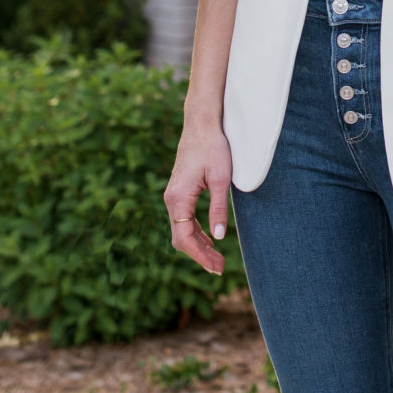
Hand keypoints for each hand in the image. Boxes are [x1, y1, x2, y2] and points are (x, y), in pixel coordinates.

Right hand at [165, 114, 233, 274]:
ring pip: (182, 230)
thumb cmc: (213, 148)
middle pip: (181, 238)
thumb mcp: (221, 179)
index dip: (200, 256)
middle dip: (200, 255)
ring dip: (199, 245)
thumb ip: (218, 209)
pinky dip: (196, 233)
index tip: (216, 268)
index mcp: (178, 198)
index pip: (184, 238)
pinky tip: (210, 240)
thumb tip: (219, 238)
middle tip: (220, 268)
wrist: (201, 124)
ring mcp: (173, 196)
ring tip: (217, 259)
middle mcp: (171, 199)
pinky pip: (184, 219)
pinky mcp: (179, 192)